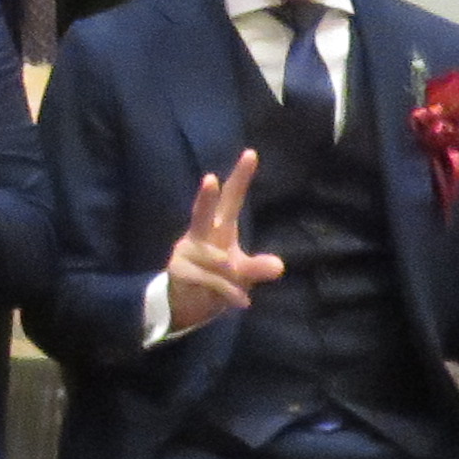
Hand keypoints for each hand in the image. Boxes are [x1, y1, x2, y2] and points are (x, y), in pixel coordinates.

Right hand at [163, 148, 283, 330]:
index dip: (240, 177)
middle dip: (206, 197)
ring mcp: (187, 251)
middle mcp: (200, 234)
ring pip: (218, 260)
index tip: (251, 153)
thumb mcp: (242, 273)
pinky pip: (214, 281)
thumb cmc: (217, 279)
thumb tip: (279, 266)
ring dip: (233, 278)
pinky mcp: (179, 270)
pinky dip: (230, 292)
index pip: (231, 198)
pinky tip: (241, 302)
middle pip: (203, 212)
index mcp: (218, 227)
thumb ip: (257, 267)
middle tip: (209, 179)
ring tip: (240, 291)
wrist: (186, 305)